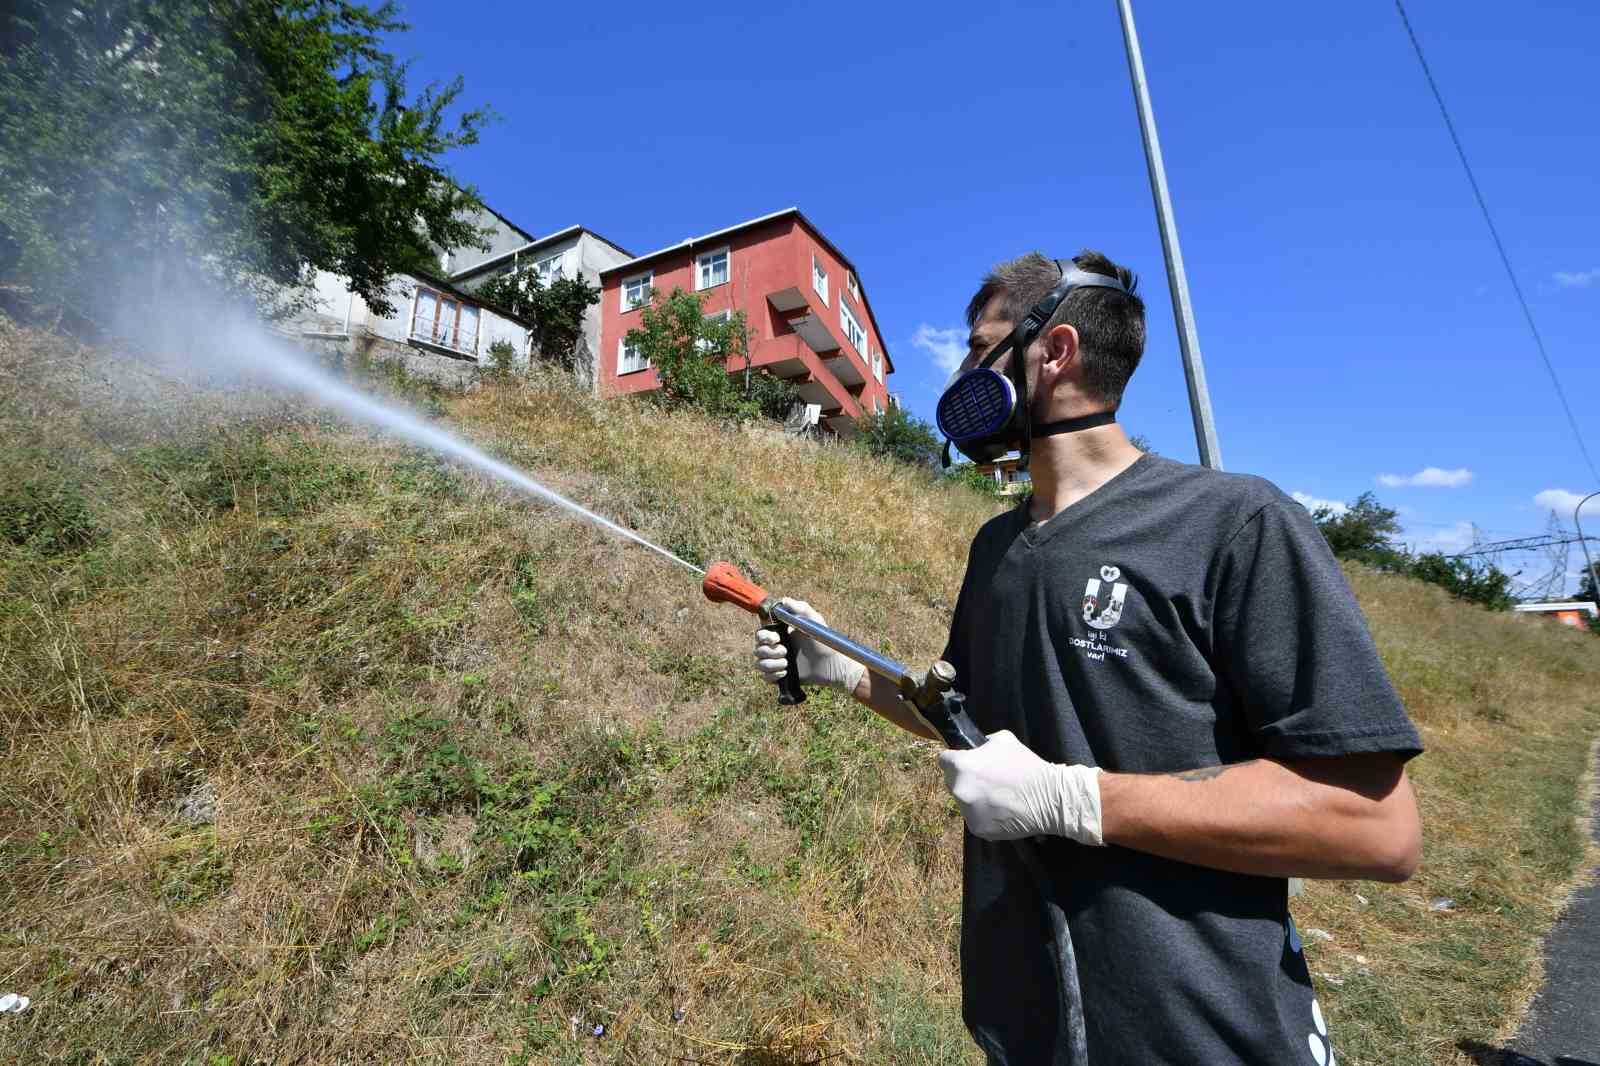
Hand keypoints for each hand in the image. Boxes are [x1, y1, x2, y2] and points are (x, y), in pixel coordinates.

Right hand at [752, 598, 866, 694]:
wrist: (832, 665)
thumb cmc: (824, 641)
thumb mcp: (814, 621)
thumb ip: (801, 608)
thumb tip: (784, 600)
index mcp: (780, 634)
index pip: (760, 633)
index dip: (764, 636)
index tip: (776, 638)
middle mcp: (776, 647)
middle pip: (757, 649)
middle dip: (769, 651)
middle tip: (785, 651)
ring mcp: (777, 662)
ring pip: (759, 664)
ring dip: (771, 664)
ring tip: (787, 664)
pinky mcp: (780, 676)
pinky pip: (765, 677)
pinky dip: (772, 675)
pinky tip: (785, 673)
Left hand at [938, 730, 1104, 843]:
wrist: (1048, 798)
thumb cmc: (1025, 765)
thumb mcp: (1003, 739)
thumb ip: (982, 743)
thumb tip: (975, 748)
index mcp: (962, 766)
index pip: (944, 760)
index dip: (955, 759)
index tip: (966, 761)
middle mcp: (959, 790)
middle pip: (952, 781)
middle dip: (964, 779)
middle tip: (985, 779)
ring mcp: (967, 812)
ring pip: (962, 801)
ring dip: (973, 797)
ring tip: (996, 796)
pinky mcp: (977, 829)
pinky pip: (974, 817)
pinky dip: (983, 814)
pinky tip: (1000, 810)